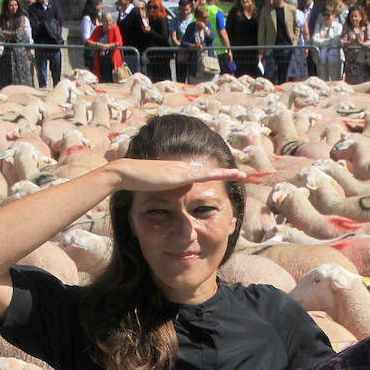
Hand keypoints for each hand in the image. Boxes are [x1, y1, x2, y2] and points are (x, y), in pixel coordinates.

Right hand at [110, 157, 246, 193]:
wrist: (127, 173)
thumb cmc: (136, 183)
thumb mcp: (155, 191)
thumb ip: (165, 194)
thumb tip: (172, 201)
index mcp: (177, 172)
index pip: (200, 173)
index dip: (214, 175)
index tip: (227, 176)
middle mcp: (182, 168)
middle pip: (209, 171)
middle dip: (226, 172)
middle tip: (242, 173)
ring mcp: (182, 170)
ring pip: (210, 171)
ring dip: (226, 173)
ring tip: (242, 173)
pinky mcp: (181, 175)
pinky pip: (203, 175)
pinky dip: (217, 174)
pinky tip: (229, 174)